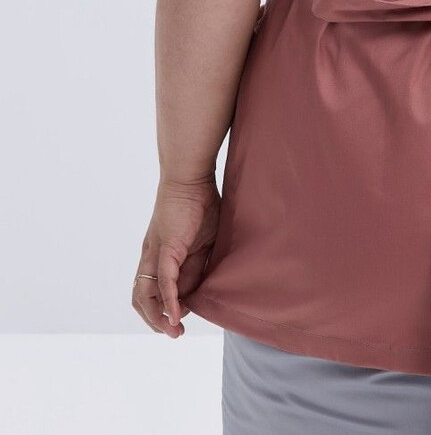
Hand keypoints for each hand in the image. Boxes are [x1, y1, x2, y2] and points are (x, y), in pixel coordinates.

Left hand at [131, 174, 220, 338]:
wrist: (191, 178)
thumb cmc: (200, 203)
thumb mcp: (205, 240)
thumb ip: (200, 263)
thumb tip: (203, 286)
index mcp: (162, 256)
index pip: (162, 291)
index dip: (171, 309)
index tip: (185, 319)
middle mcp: (151, 258)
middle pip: (143, 299)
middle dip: (157, 321)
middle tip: (176, 333)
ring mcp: (155, 255)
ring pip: (145, 296)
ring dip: (158, 318)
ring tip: (174, 331)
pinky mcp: (164, 249)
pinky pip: (163, 282)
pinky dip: (167, 302)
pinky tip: (175, 315)